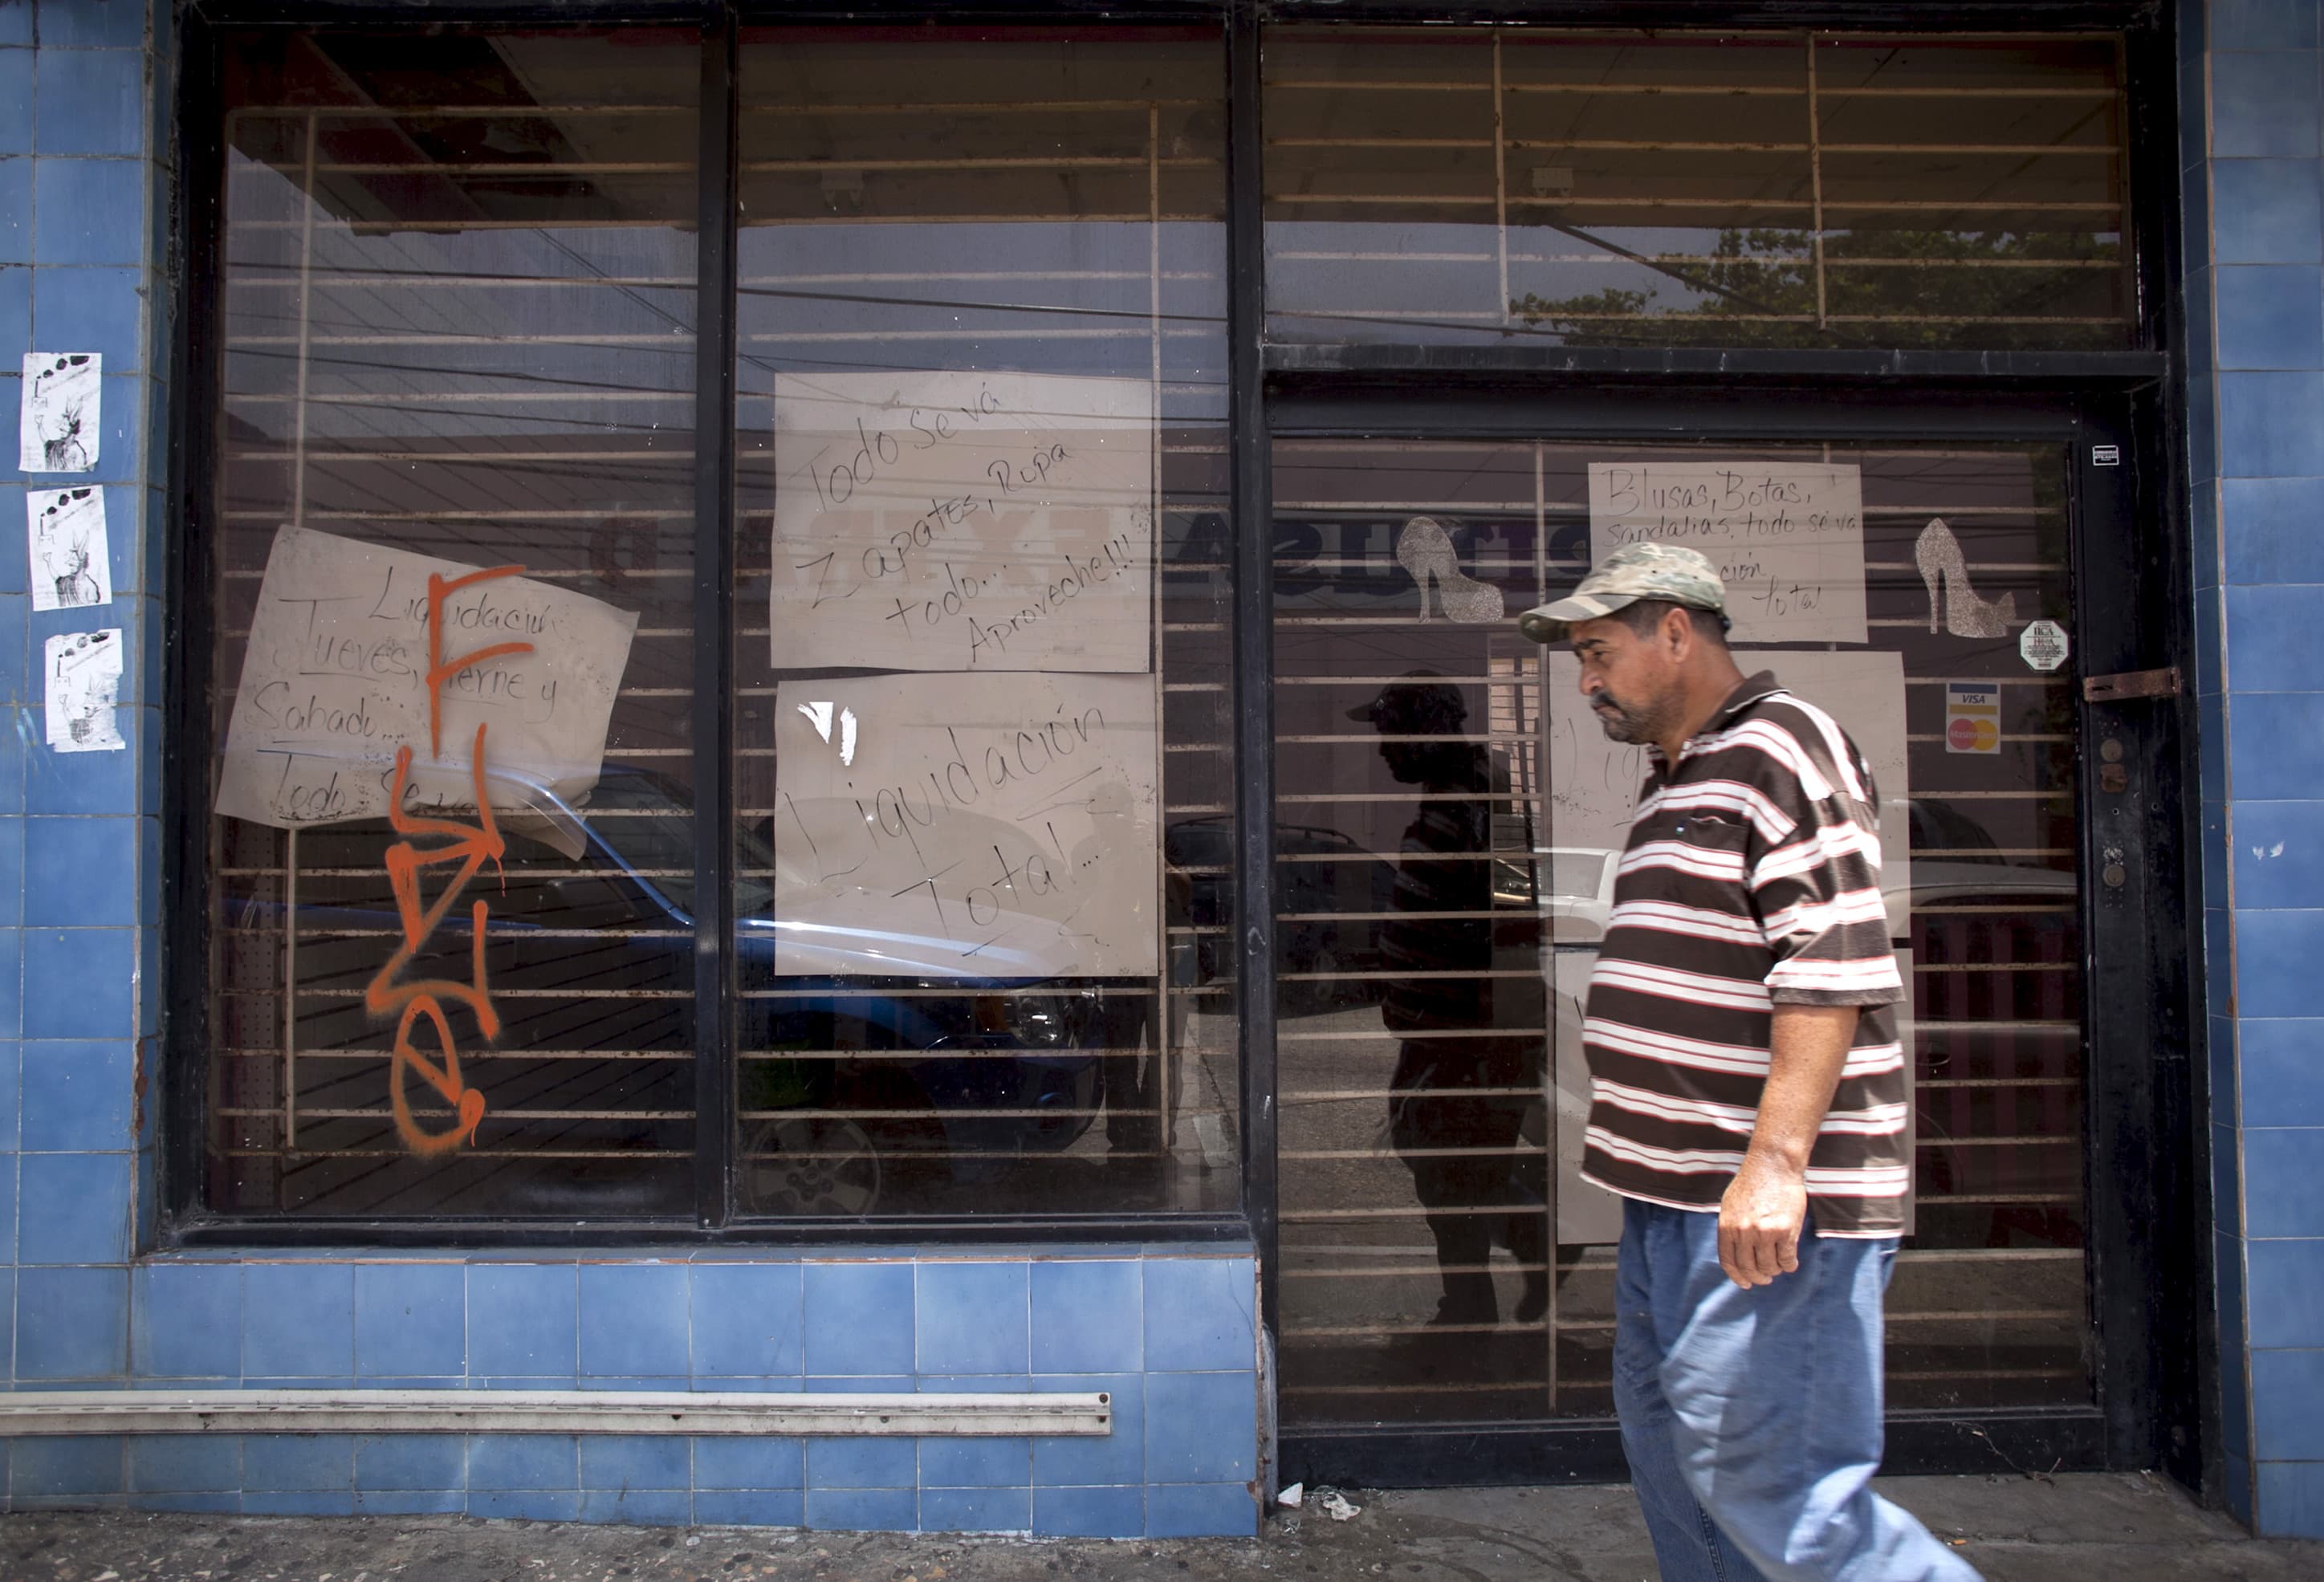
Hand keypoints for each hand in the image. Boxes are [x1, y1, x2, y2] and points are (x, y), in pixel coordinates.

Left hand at [1718, 1152, 1806, 1288]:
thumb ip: (1731, 1229)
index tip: (1745, 1284)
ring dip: (1774, 1270)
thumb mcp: (1731, 1206)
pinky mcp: (1785, 1231)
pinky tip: (1790, 1262)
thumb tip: (1734, 1254)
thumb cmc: (1752, 1184)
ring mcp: (1764, 1232)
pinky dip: (1789, 1265)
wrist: (1772, 1166)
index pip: (1729, 1262)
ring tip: (1778, 1266)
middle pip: (1749, 1268)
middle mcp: (1743, 1232)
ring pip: (1769, 1267)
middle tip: (1765, 1278)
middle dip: (1758, 1277)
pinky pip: (1787, 1259)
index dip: (1737, 1277)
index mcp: (1727, 1227)